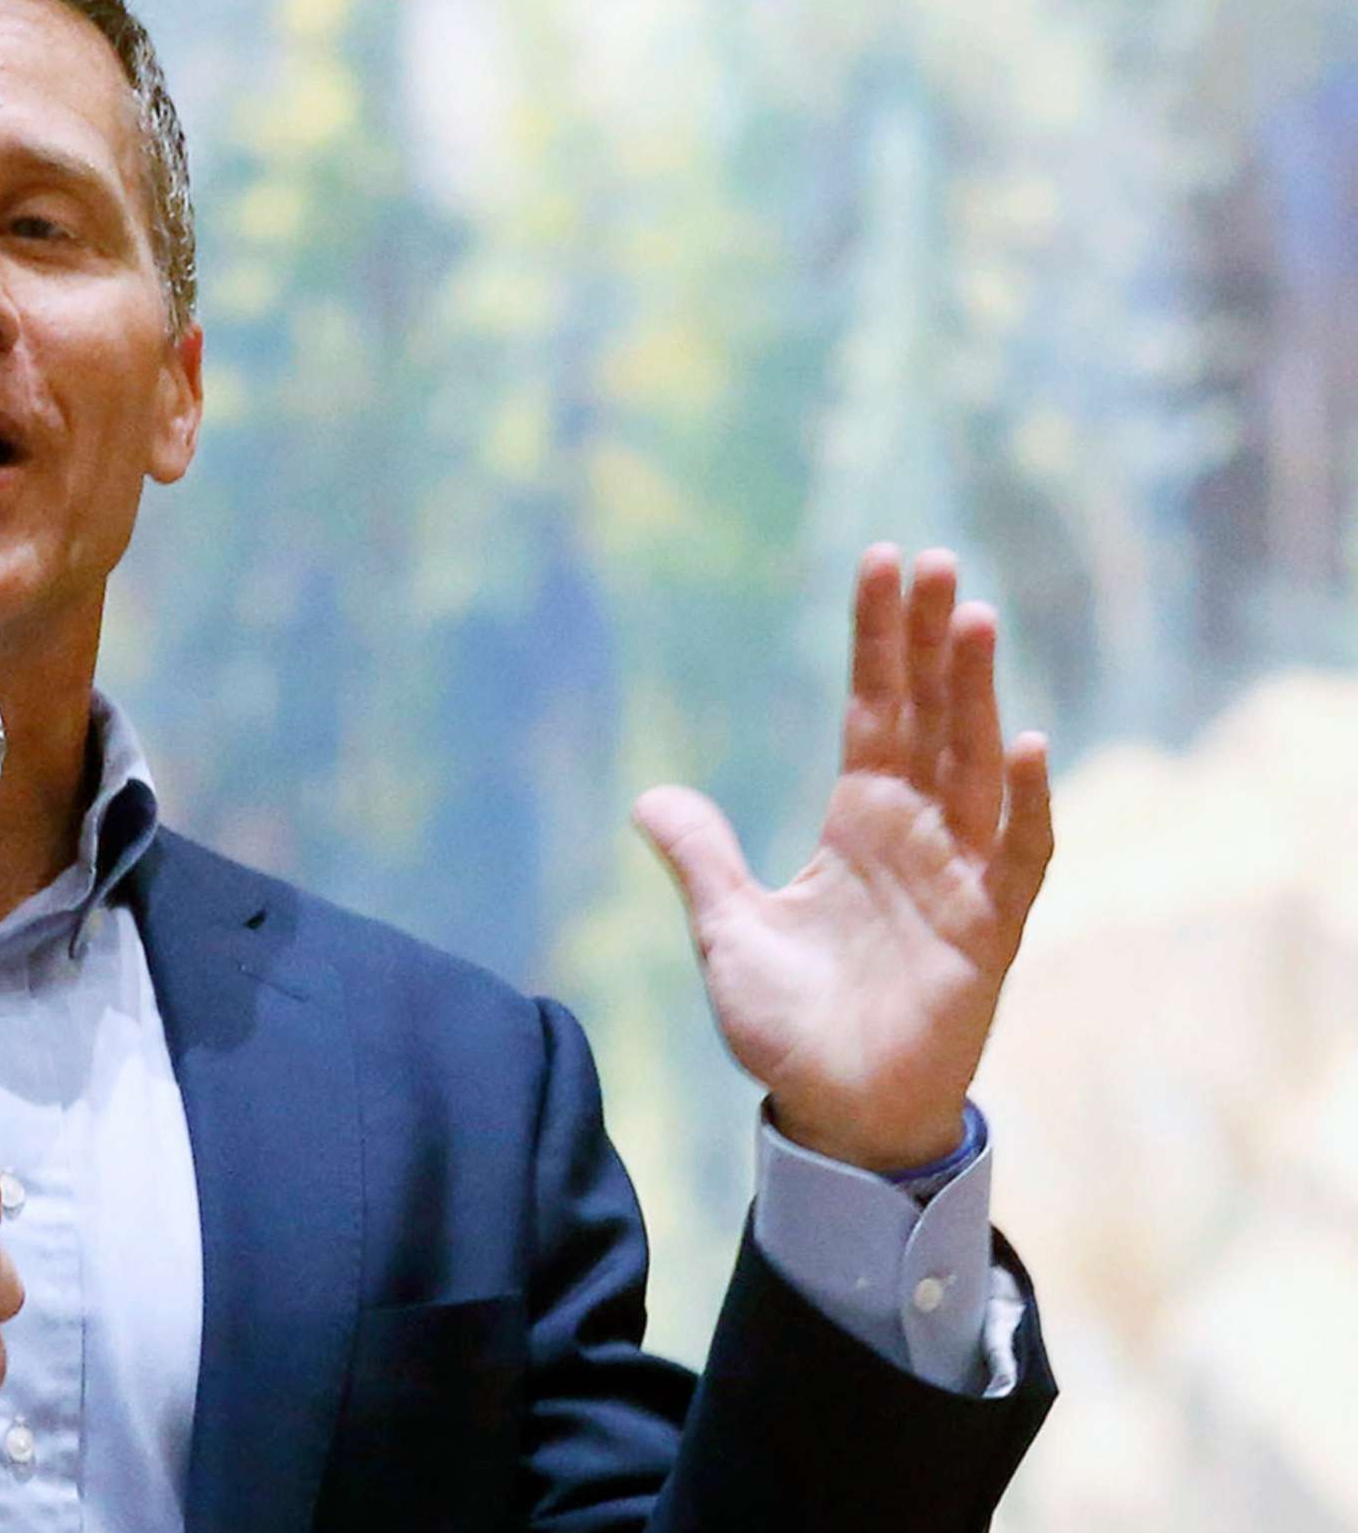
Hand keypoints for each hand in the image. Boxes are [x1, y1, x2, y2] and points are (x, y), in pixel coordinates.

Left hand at [631, 545, 1054, 1171]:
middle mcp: (915, 836)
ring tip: (972, 618)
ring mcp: (958, 880)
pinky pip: (1017, 858)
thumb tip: (648, 796)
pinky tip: (1027, 747)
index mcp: (857, 825)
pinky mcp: (988, 933)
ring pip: (975, 767)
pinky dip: (1025, 806)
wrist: (833, 1116)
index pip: (874, 709)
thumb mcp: (727, 931)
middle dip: (932, 642)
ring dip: (977, 696)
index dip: (878, 640)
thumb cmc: (788, 1027)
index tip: (883, 562)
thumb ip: (700, 859)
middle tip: (936, 559)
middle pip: (930, 718)